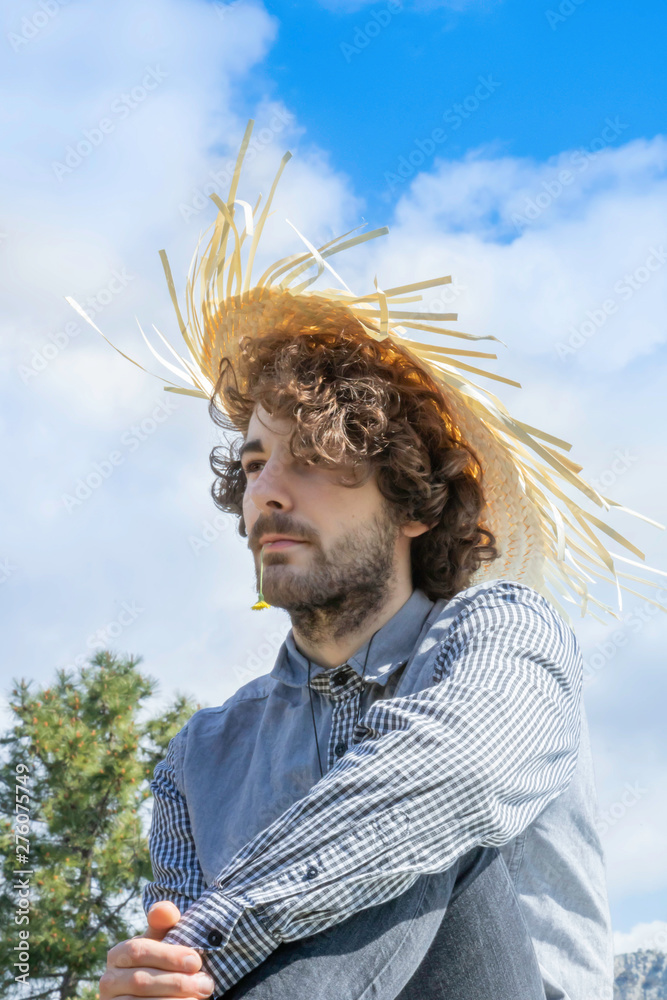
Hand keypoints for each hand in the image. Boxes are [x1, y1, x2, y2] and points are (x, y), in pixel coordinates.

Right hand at [99, 900, 216, 998]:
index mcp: (118, 954)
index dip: (168, 956)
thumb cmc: (159, 962)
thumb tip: (166, 909)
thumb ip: (163, 923)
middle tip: (205, 984)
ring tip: (198, 997)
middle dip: (177, 982)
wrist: (153, 992)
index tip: (196, 962)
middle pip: (141, 981)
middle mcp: (108, 981)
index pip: (138, 951)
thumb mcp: (161, 941)